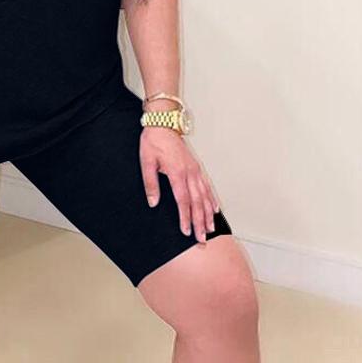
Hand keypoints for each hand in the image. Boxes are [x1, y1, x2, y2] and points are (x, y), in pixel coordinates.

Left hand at [140, 127, 218, 242]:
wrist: (163, 123)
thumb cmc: (153, 141)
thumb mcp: (146, 162)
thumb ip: (151, 184)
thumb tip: (153, 203)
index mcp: (177, 173)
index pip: (183, 201)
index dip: (185, 218)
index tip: (186, 231)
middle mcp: (190, 173)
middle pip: (197, 202)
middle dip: (200, 222)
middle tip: (202, 239)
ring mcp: (195, 170)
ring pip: (205, 196)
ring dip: (208, 214)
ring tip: (211, 229)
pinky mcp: (196, 167)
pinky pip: (207, 186)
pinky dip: (212, 199)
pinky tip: (215, 208)